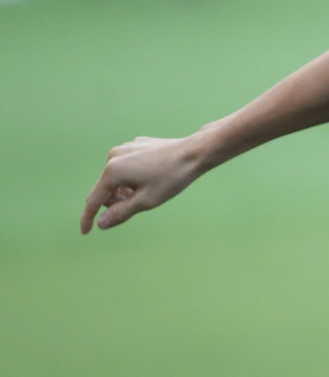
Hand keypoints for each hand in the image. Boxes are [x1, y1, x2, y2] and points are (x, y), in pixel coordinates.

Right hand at [79, 134, 208, 233]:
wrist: (195, 152)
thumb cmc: (172, 177)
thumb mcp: (146, 201)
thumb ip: (121, 213)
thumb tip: (101, 223)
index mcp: (112, 171)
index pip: (93, 200)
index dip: (88, 218)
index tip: (85, 232)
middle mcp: (113, 156)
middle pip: (105, 188)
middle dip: (115, 201)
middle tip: (137, 204)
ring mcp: (125, 148)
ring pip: (116, 177)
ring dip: (125, 189)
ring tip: (147, 190)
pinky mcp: (136, 144)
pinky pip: (127, 166)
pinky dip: (132, 176)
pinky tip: (152, 176)